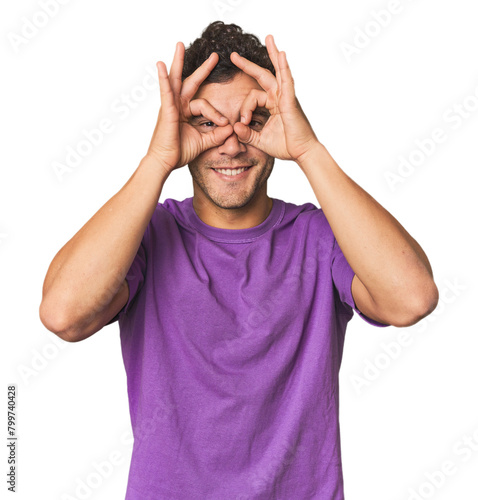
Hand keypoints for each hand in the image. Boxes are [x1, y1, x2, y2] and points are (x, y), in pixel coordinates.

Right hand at [146, 42, 232, 175]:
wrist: (165, 161)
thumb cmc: (179, 152)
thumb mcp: (203, 141)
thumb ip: (217, 134)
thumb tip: (231, 128)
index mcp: (184, 111)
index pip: (203, 104)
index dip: (216, 113)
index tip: (225, 123)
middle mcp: (176, 105)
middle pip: (189, 82)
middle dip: (202, 69)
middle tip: (214, 55)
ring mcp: (169, 106)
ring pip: (176, 80)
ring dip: (178, 62)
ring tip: (180, 45)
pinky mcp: (166, 110)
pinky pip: (165, 91)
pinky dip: (163, 78)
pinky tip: (161, 65)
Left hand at [230, 35, 319, 164]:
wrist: (302, 153)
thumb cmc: (285, 146)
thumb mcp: (260, 140)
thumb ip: (246, 134)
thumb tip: (234, 126)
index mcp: (272, 105)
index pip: (253, 97)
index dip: (245, 108)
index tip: (243, 122)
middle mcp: (280, 97)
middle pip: (263, 75)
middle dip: (248, 65)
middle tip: (234, 55)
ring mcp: (286, 97)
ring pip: (277, 72)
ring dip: (273, 54)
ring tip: (268, 38)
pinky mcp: (291, 101)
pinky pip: (287, 81)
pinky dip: (284, 68)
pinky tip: (281, 54)